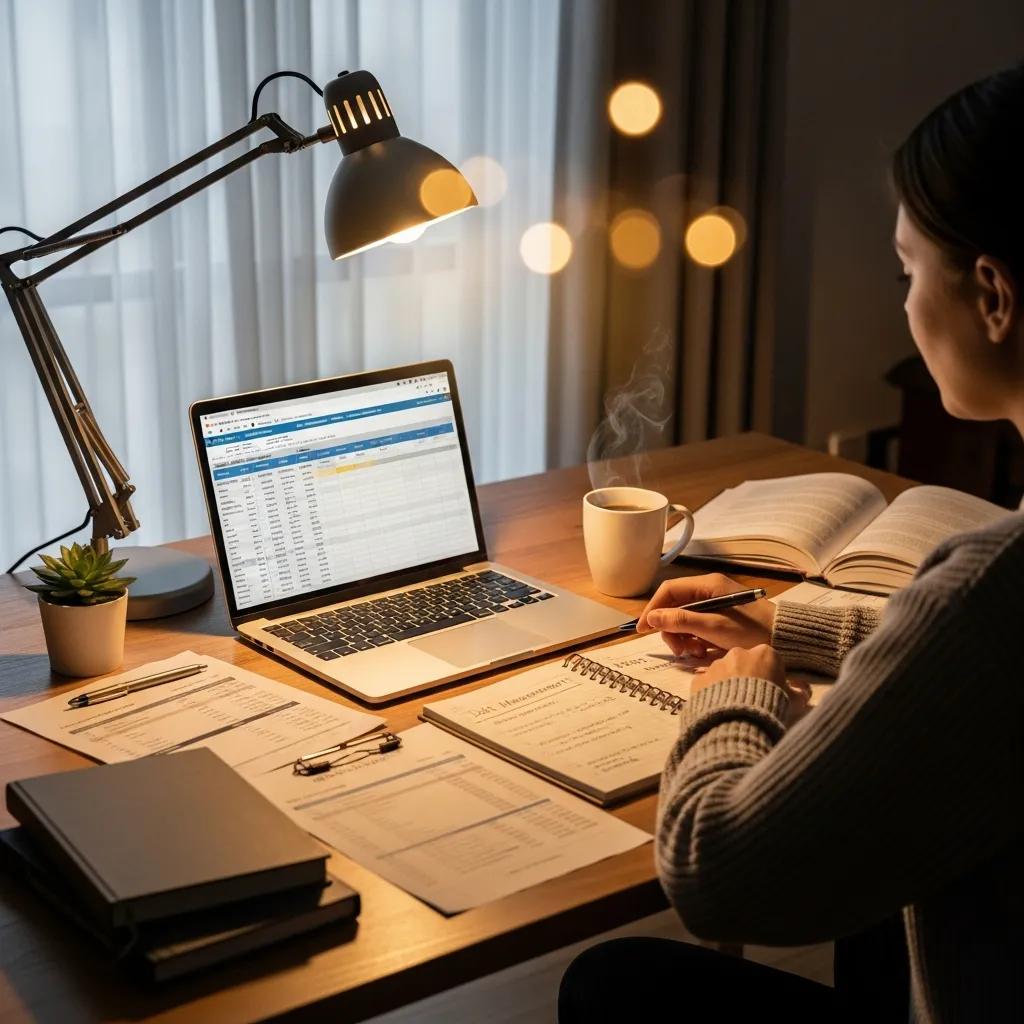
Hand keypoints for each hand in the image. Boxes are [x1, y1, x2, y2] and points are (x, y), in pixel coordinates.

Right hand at [637, 573, 775, 657]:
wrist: (785, 639)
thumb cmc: (751, 631)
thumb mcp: (712, 627)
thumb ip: (680, 621)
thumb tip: (651, 618)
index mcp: (707, 585)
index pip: (669, 591)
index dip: (653, 609)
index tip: (642, 629)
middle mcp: (709, 590)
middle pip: (675, 606)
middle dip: (671, 629)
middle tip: (678, 650)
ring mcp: (715, 603)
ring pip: (685, 618)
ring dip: (683, 637)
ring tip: (694, 653)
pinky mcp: (721, 616)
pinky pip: (698, 625)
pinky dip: (695, 639)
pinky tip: (703, 651)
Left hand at [692, 644, 810, 724]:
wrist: (738, 720)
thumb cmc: (771, 706)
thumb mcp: (795, 701)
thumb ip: (801, 692)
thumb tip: (804, 689)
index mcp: (764, 653)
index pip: (769, 659)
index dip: (771, 675)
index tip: (771, 689)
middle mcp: (737, 653)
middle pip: (744, 663)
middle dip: (747, 677)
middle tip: (751, 698)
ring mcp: (715, 665)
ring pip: (723, 673)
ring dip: (728, 685)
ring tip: (733, 706)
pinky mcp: (699, 679)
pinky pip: (706, 685)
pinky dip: (711, 694)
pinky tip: (717, 709)